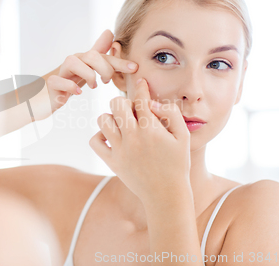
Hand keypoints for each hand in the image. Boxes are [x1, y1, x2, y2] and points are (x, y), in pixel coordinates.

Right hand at [45, 29, 137, 112]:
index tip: (134, 67)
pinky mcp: (51, 85)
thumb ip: (98, 53)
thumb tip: (110, 32)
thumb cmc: (66, 82)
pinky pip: (58, 80)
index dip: (119, 61)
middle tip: (107, 81)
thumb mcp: (85, 68)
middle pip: (91, 55)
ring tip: (94, 86)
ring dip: (88, 74)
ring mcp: (60, 72)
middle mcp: (72, 62)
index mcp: (83, 60)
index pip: (103, 56)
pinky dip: (70, 86)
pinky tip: (78, 92)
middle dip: (105, 68)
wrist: (42, 97)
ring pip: (73, 62)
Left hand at [89, 78, 190, 202]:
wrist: (166, 194)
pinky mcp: (112, 161)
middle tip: (132, 111)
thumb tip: (152, 103)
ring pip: (103, 120)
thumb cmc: (177, 164)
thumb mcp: (183, 137)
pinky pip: (95, 141)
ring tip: (122, 124)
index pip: (140, 99)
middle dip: (124, 102)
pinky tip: (112, 138)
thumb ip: (171, 114)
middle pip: (116, 103)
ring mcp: (120, 149)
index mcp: (151, 129)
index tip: (141, 83)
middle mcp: (132, 137)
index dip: (141, 88)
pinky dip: (100, 136)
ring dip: (111, 117)